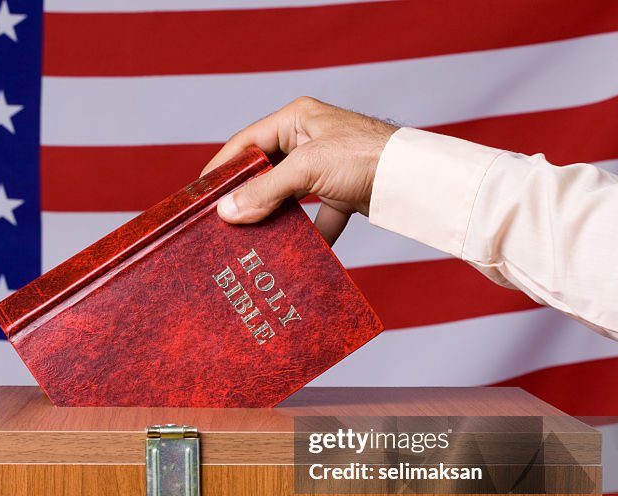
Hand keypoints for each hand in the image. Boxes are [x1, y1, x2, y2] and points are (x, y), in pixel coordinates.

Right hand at [203, 97, 396, 244]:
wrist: (417, 180)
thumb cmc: (364, 156)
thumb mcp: (307, 170)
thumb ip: (265, 191)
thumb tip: (226, 212)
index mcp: (297, 119)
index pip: (246, 142)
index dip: (223, 168)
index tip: (200, 194)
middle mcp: (310, 138)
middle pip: (266, 171)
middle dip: (247, 197)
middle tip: (220, 220)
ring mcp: (327, 166)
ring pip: (289, 195)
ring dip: (274, 218)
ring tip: (249, 239)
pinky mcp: (344, 191)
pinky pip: (318, 216)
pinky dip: (310, 235)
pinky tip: (298, 254)